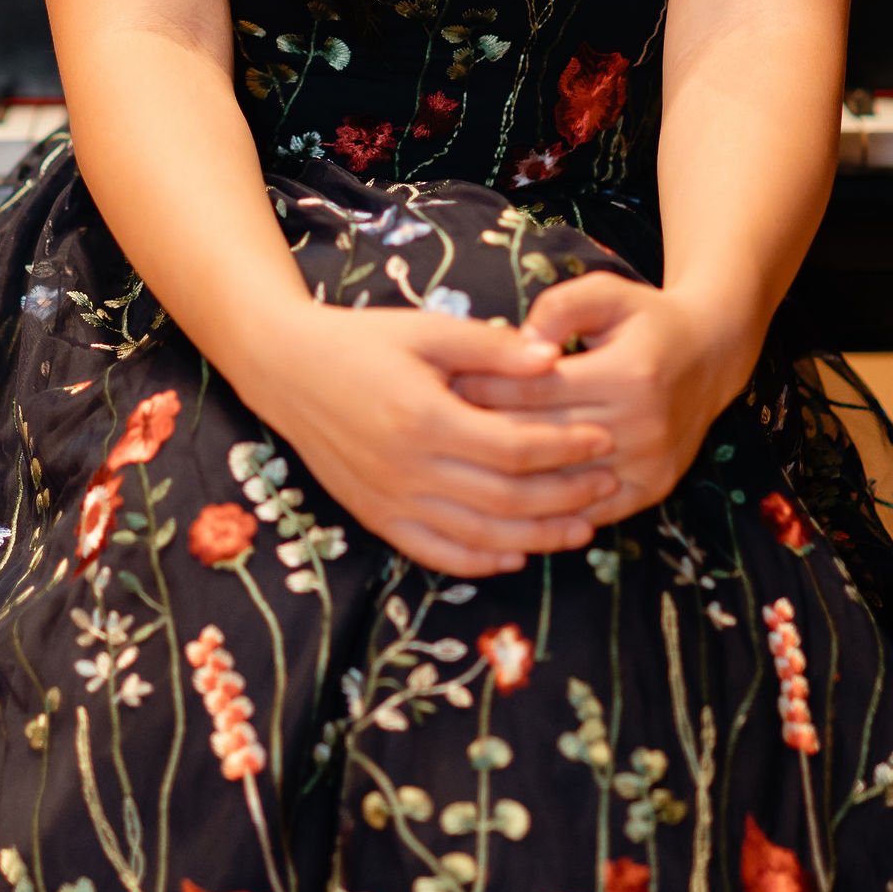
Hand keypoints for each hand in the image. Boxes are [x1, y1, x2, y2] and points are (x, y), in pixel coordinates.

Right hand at [232, 302, 624, 578]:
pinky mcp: (375, 517)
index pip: (515, 448)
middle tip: (607, 484)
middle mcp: (407, 468)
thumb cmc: (361, 341)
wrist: (285, 370)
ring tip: (582, 528)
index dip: (565, 447)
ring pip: (478, 537)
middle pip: (505, 499)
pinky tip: (514, 555)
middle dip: (565, 496)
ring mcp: (389, 499)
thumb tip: (554, 360)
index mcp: (425, 417)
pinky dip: (478, 562)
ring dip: (536, 538)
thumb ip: (491, 347)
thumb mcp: (427, 330)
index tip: (603, 438)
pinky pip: (434, 553)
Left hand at [452, 272, 753, 521]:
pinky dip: (546, 508)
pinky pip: (589, 510)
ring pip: (560, 482)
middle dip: (482, 434)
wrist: (711, 355)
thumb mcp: (606, 293)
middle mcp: (643, 424)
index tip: (441, 385)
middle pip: (541, 439)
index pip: (535, 390)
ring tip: (458, 463)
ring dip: (507, 476)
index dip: (483, 388)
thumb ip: (559, 307)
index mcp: (628, 373)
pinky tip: (503, 499)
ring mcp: (650, 463)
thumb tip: (518, 342)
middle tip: (432, 430)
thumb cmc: (644, 319)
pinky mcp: (654, 489)